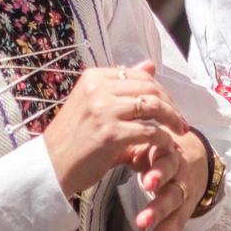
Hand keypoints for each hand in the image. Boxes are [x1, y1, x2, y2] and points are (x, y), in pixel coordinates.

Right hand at [43, 61, 187, 197]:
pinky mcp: (110, 133)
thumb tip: (150, 65)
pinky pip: (150, 131)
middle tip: (180, 122)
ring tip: (179, 131)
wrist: (50, 165)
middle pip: (149, 88)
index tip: (171, 107)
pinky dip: (164, 139)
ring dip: (172, 119)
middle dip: (171, 105)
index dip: (161, 90)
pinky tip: (167, 146)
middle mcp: (98, 88)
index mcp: (94, 77)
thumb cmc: (73, 137)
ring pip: (153, 106)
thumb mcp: (95, 103)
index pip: (139, 75)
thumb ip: (123, 85)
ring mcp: (104, 110)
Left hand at [131, 127, 210, 230]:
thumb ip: (134, 146)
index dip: (159, 174)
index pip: (168, 166)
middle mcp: (181, 181)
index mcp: (171, 159)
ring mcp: (184, 202)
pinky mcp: (183, 217)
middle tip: (141, 222)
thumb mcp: (150, 145)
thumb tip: (106, 141)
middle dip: (158, 209)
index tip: (146, 182)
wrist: (194, 161)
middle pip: (173, 195)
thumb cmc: (159, 152)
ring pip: (176, 217)